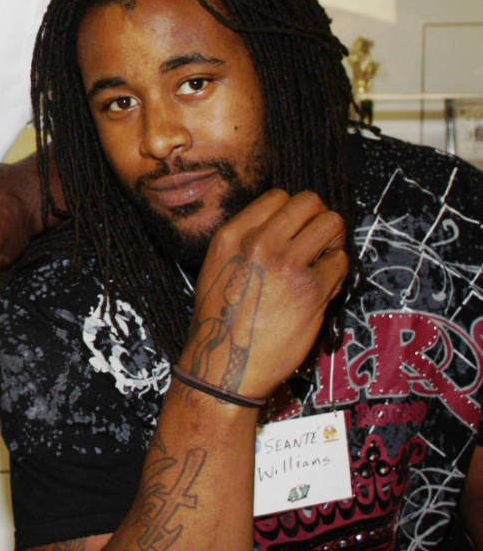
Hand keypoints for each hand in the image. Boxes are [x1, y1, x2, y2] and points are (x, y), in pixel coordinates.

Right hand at [181, 190, 347, 399]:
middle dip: (317, 219)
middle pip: (309, 201)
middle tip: (315, 242)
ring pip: (331, 223)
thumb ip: (247, 240)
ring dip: (332, 240)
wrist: (225, 363)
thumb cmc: (221, 318)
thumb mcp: (218, 266)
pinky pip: (341, 261)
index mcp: (232, 234)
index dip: (292, 212)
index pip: (279, 196)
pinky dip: (337, 271)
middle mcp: (259, 242)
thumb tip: (287, 225)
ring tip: (321, 261)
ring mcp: (287, 264)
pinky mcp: (312, 290)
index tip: (294, 231)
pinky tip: (322, 286)